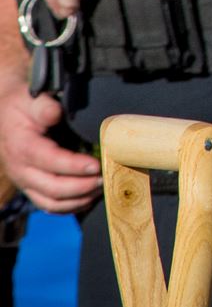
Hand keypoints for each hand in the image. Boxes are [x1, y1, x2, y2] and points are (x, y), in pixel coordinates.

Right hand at [0, 80, 97, 211]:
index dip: (74, 166)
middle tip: (106, 179)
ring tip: (102, 189)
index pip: (49, 161)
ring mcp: (25, 181)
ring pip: (50, 202)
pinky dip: (70, 206)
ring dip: (78, 200)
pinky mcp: (31, 186)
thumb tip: (55, 114)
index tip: (97, 165)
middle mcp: (21, 169)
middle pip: (51, 188)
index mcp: (22, 147)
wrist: (5, 115)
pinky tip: (89, 198)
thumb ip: (44, 107)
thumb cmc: (23, 106)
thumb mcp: (31, 100)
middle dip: (81, 187)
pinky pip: (49, 205)